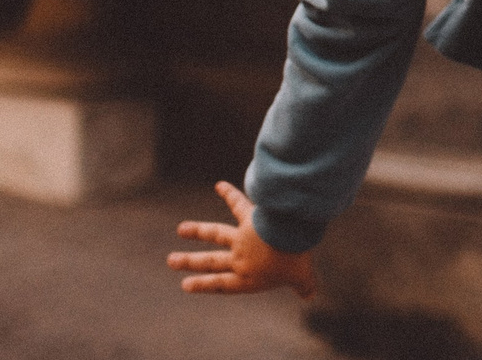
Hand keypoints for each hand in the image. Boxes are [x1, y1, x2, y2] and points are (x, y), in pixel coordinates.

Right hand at [168, 182, 317, 296]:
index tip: (185, 284)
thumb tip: (311, 295)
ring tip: (181, 229)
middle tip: (171, 260)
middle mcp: (240, 259)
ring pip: (216, 234)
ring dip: (198, 230)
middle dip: (190, 261)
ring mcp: (242, 238)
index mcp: (248, 278)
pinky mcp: (250, 217)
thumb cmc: (294, 260)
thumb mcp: (301, 277)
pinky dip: (230, 193)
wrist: (291, 238)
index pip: (221, 284)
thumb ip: (304, 286)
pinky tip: (220, 184)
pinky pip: (239, 204)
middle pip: (211, 261)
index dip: (204, 284)